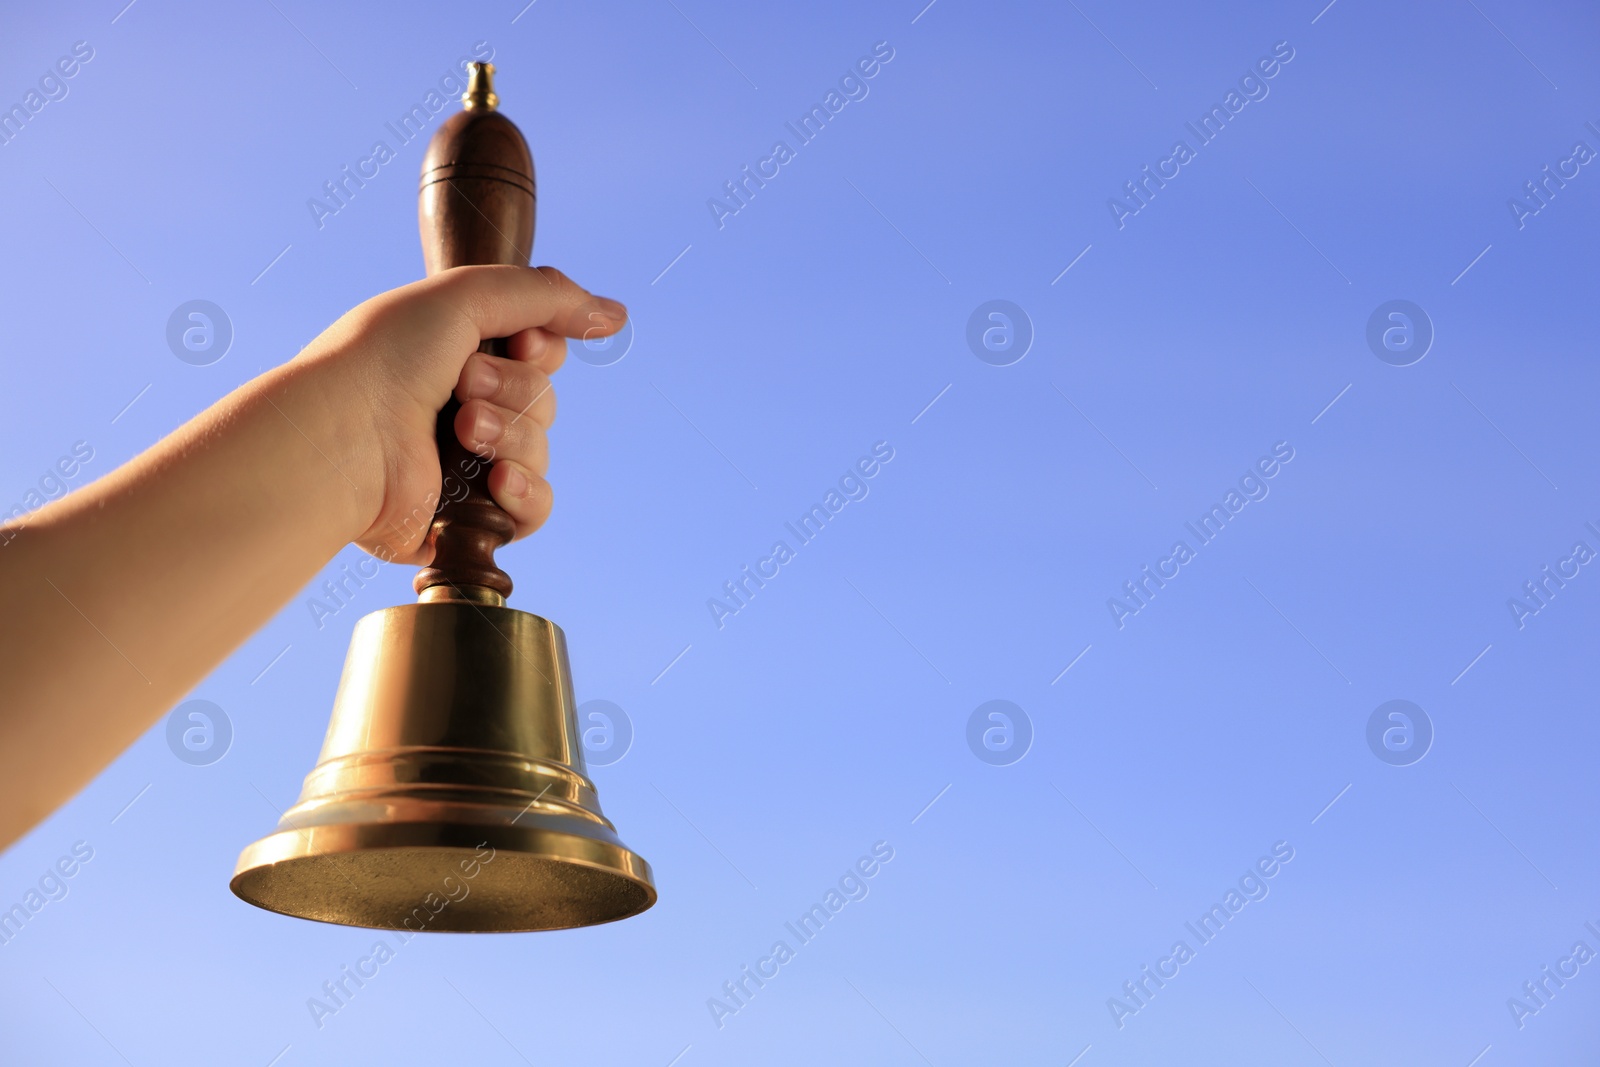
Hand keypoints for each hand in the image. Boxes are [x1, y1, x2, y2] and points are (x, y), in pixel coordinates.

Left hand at [294, 264, 626, 564]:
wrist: (343, 440)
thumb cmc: (383, 360)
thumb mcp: (465, 296)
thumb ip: (546, 294)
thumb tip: (616, 314)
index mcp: (457, 355)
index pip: (541, 352)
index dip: (540, 348)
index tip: (516, 343)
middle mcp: (462, 407)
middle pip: (545, 399)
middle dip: (516, 390)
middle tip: (462, 388)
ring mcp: (466, 465)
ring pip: (542, 449)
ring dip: (511, 435)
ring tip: (462, 433)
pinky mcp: (469, 517)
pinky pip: (535, 507)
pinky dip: (525, 492)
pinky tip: (496, 481)